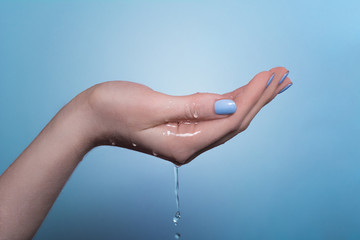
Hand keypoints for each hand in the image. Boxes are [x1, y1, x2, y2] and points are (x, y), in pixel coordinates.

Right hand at [83, 67, 291, 164]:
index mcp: (185, 143)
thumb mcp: (153, 106)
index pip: (230, 118)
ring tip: (273, 82)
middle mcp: (191, 144)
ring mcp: (188, 137)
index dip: (253, 95)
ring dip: (252, 99)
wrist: (90, 118)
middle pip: (236, 121)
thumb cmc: (113, 110)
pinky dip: (233, 101)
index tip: (269, 74)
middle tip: (284, 76)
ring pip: (229, 118)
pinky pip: (215, 116)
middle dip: (261, 97)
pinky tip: (245, 93)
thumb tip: (230, 104)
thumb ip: (193, 107)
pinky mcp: (183, 128)